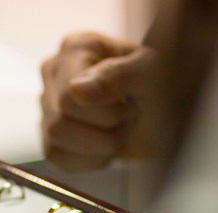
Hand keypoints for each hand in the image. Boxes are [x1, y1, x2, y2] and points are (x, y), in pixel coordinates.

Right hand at [40, 32, 153, 170]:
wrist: (169, 110)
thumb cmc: (162, 86)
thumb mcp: (152, 74)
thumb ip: (118, 76)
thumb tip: (77, 90)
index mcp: (77, 47)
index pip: (71, 95)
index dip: (108, 111)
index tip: (132, 102)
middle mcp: (54, 71)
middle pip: (61, 120)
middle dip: (106, 128)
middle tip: (130, 116)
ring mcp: (47, 104)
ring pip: (56, 139)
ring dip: (99, 144)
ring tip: (120, 129)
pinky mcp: (50, 135)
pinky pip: (57, 157)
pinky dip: (89, 159)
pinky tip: (107, 144)